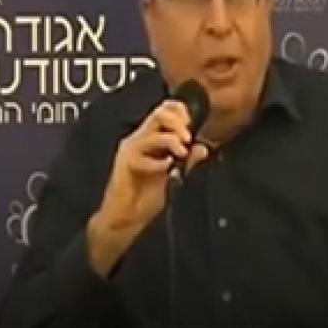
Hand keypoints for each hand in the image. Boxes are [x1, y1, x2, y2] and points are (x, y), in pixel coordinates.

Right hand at [86, 100, 208, 276]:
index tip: (193, 126)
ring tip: (181, 154)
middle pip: (160, 113)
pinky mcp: (124, 162)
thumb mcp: (175, 176)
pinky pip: (142, 154)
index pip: (166, 110)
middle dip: (179, 123)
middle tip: (188, 139)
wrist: (127, 218)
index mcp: (153, 137)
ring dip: (171, 140)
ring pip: (152, 131)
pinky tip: (166, 169)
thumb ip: (188, 161)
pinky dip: (158, 161)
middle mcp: (141, 138)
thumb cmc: (147, 195)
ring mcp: (131, 148)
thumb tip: (203, 147)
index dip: (181, 112)